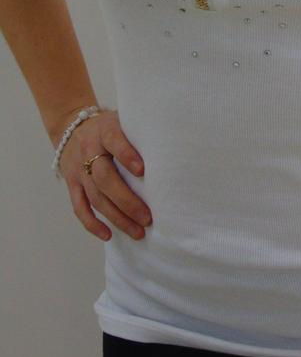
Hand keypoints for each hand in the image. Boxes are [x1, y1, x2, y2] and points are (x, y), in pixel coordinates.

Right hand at [56, 109, 151, 240]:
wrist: (71, 126)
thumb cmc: (109, 126)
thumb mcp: (123, 120)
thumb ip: (139, 133)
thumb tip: (172, 148)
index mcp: (105, 131)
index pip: (114, 141)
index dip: (127, 155)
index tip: (143, 171)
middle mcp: (89, 151)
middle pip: (104, 178)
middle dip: (126, 200)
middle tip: (148, 217)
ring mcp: (78, 170)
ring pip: (95, 197)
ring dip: (116, 217)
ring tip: (138, 231)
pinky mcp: (72, 184)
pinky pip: (79, 207)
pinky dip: (92, 223)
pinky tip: (108, 235)